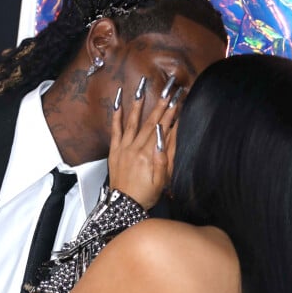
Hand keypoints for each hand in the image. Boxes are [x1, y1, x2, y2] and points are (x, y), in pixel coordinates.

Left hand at [108, 76, 180, 209]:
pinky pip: (115, 130)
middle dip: (160, 104)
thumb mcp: (161, 180)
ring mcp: (124, 148)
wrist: (123, 205)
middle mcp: (135, 148)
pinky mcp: (115, 150)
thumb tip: (166, 135)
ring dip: (139, 103)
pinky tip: (119, 102)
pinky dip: (116, 115)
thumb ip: (164, 158)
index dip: (170, 113)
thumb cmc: (145, 194)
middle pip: (150, 122)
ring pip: (133, 121)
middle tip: (167, 89)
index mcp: (148, 155)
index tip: (176, 100)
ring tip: (143, 87)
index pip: (161, 129)